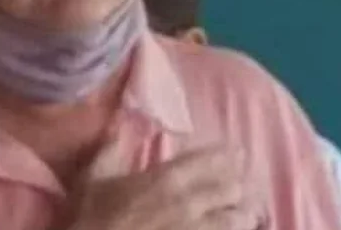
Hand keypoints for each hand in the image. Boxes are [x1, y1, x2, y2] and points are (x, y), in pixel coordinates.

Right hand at [61, 144, 263, 229]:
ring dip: (244, 213)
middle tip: (243, 181)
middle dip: (239, 184)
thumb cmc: (92, 217)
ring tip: (248, 211)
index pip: (210, 160)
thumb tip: (122, 122)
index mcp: (166, 179)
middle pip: (232, 188)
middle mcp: (188, 204)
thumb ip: (111, 147)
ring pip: (237, 220)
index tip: (237, 151)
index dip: (228, 155)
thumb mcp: (94, 176)